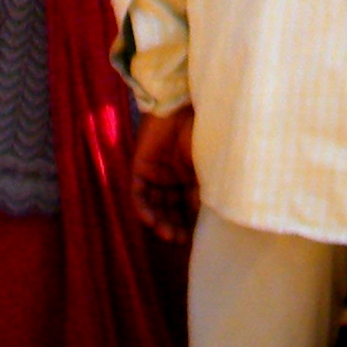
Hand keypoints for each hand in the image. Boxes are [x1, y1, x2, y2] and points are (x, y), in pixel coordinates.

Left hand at [130, 104, 198, 242]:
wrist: (183, 107)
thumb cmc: (204, 134)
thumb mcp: (208, 168)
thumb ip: (204, 191)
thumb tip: (202, 220)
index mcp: (192, 178)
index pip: (188, 208)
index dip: (189, 224)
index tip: (192, 239)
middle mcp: (173, 179)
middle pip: (170, 210)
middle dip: (173, 226)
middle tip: (177, 239)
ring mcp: (156, 174)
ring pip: (154, 205)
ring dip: (159, 221)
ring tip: (166, 233)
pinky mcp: (140, 168)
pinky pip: (138, 194)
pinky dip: (143, 208)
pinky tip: (151, 221)